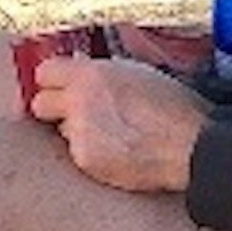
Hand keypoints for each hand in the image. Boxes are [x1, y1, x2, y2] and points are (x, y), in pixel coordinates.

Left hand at [41, 58, 203, 196]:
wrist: (191, 146)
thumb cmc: (174, 107)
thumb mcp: (138, 72)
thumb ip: (102, 72)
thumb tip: (82, 71)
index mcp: (91, 74)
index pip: (44, 72)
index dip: (55, 80)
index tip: (61, 86)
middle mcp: (79, 101)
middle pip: (41, 104)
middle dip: (56, 108)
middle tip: (76, 113)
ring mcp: (80, 133)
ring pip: (62, 131)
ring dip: (79, 132)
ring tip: (112, 134)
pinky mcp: (86, 159)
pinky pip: (78, 154)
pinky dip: (93, 154)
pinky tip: (118, 151)